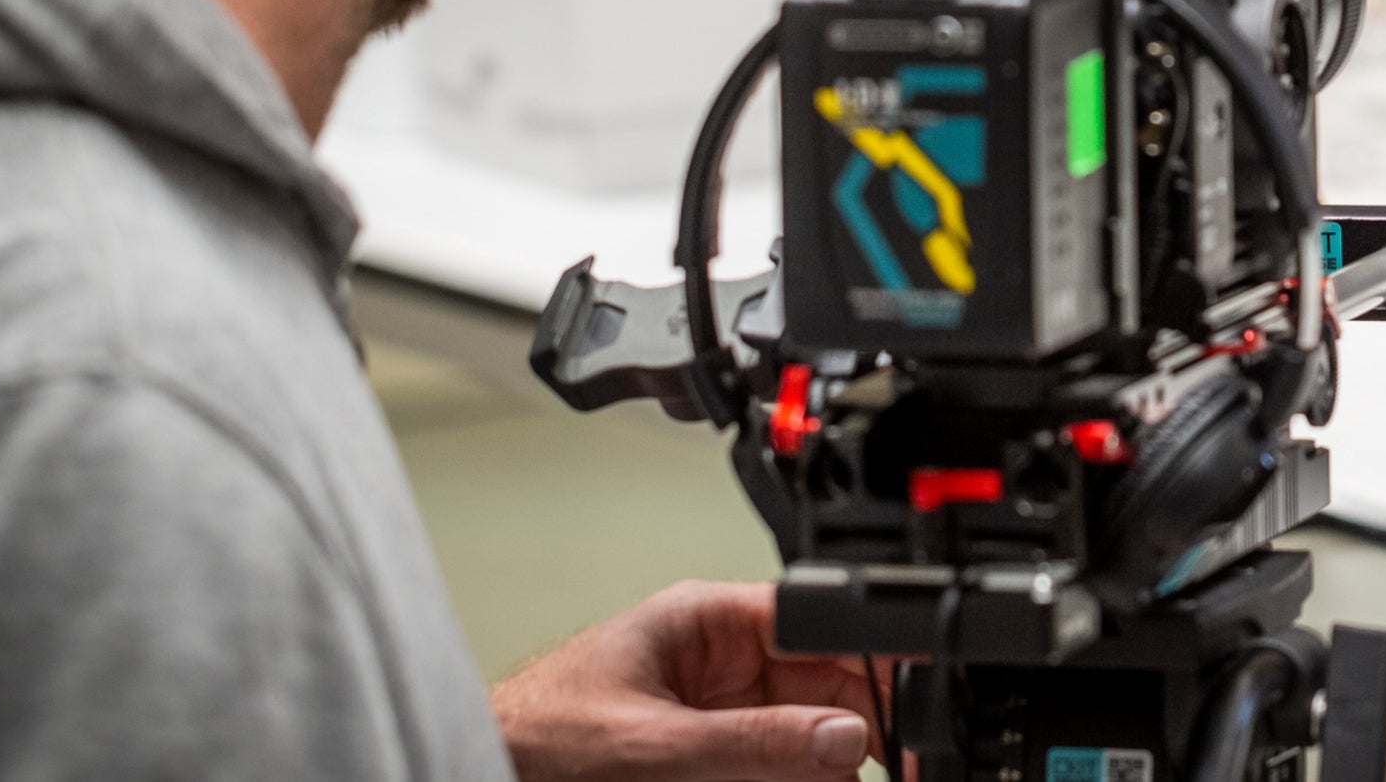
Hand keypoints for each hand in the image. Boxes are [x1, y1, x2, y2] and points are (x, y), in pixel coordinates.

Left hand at [491, 581, 882, 781]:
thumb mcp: (651, 746)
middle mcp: (719, 660)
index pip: (817, 624)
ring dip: (828, 765)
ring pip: (806, 738)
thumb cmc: (530, 738)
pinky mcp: (706, 757)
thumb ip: (752, 743)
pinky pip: (775, 768)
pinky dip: (797, 779)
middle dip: (858, 731)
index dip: (869, 661)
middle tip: (897, 766)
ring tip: (850, 777)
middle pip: (825, 689)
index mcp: (706, 620)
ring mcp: (716, 712)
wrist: (479, 771)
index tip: (906, 705)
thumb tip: (841, 738)